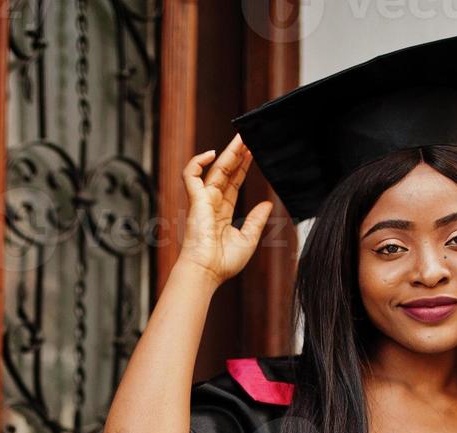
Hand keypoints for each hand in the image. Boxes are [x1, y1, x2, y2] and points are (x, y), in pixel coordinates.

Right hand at [176, 134, 273, 286]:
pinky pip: (190, 175)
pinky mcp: (195, 200)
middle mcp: (212, 204)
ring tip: (241, 138)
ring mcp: (203, 201)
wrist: (207, 272)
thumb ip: (256, 220)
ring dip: (227, 153)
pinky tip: (213, 153)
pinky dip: (198, 161)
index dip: (243, 167)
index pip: (233, 183)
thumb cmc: (223, 262)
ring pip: (213, 169)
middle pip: (225, 172)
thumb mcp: (248, 239)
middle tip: (248, 137)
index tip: (253, 153)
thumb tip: (266, 204)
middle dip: (237, 154)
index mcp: (222, 213)